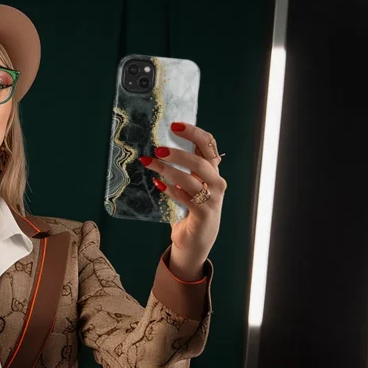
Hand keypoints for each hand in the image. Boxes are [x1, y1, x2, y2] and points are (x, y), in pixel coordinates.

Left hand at [140, 121, 226, 277]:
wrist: (196, 242)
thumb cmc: (191, 210)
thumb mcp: (188, 186)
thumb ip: (183, 169)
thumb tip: (161, 149)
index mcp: (213, 172)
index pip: (209, 145)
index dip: (194, 133)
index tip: (175, 125)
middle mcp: (216, 183)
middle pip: (201, 161)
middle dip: (179, 153)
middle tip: (158, 149)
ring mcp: (212, 199)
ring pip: (191, 180)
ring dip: (169, 170)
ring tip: (150, 163)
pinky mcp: (203, 214)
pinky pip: (185, 198)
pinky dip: (170, 190)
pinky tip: (157, 184)